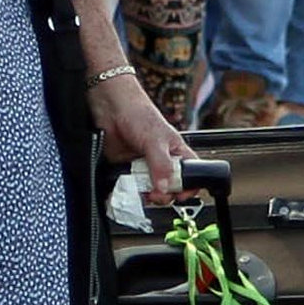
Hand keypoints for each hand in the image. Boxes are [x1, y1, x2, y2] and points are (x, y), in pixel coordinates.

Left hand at [86, 65, 192, 189]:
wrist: (111, 109)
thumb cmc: (139, 115)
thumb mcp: (156, 140)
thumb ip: (161, 165)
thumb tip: (165, 187)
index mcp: (178, 154)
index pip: (192, 176)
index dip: (189, 188)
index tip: (180, 195)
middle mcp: (163, 163)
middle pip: (171, 189)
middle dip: (166, 195)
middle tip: (157, 194)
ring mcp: (145, 168)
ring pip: (151, 191)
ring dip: (148, 195)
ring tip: (143, 191)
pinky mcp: (128, 171)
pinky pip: (132, 189)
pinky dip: (131, 192)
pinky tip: (130, 188)